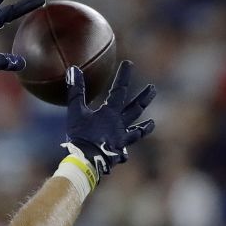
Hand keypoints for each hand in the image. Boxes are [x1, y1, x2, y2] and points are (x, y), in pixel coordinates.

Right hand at [63, 61, 156, 177]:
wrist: (86, 161)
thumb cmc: (81, 136)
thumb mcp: (75, 112)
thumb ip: (75, 91)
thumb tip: (73, 69)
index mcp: (111, 113)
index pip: (119, 90)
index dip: (124, 76)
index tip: (129, 64)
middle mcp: (120, 125)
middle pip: (135, 109)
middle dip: (144, 98)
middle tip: (153, 88)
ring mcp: (121, 140)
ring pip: (136, 132)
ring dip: (144, 127)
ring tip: (152, 123)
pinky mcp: (117, 154)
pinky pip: (124, 152)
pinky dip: (124, 152)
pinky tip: (125, 153)